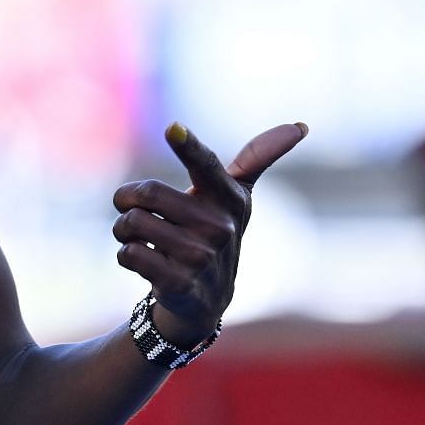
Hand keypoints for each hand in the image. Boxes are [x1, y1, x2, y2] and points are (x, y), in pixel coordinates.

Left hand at [111, 121, 308, 347]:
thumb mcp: (235, 197)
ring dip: (123, 229)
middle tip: (133, 210)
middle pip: (149, 192)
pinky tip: (144, 263)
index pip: (206, 166)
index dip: (188, 146)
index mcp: (230, 198)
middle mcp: (220, 227)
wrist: (205, 298)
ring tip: (140, 238)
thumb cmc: (213, 232)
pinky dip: (125, 255)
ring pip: (133, 223)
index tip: (173, 127)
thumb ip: (256, 158)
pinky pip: (130, 254)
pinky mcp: (180, 284)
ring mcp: (201, 258)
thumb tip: (300, 126)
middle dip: (127, 200)